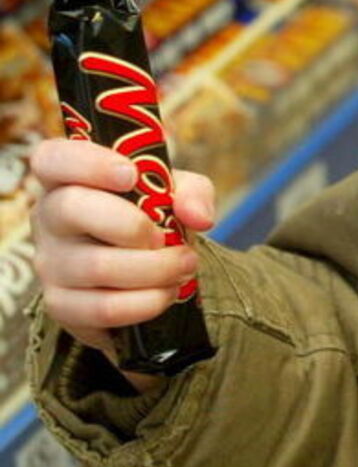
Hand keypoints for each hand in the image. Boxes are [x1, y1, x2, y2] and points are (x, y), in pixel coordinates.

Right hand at [30, 138, 215, 392]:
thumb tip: (199, 218)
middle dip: (132, 224)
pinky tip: (167, 293)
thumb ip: (193, 193)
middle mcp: (49, 218)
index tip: (130, 174)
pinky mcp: (62, 305)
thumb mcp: (178, 192)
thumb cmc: (152, 215)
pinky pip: (103, 308)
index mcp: (68, 178)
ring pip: (96, 266)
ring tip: (184, 265)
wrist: (144, 270)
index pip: (52, 158)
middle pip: (71, 208)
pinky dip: (146, 302)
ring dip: (154, 269)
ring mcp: (50, 264)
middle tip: (166, 237)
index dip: (87, 162)